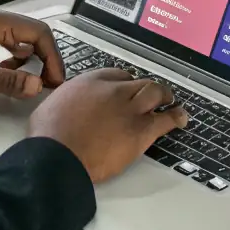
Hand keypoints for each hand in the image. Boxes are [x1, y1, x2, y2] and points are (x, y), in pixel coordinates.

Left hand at [0, 12, 63, 99]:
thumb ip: (6, 81)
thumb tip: (38, 86)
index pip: (39, 32)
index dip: (53, 57)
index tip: (55, 82)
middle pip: (32, 36)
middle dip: (44, 60)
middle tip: (45, 86)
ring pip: (20, 42)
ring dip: (28, 61)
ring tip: (25, 82)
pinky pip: (5, 47)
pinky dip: (13, 61)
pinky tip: (5, 75)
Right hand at [28, 69, 187, 183]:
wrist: (59, 155)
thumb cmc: (49, 136)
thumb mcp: (49, 107)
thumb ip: (65, 103)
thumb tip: (64, 109)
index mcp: (88, 83)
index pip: (114, 74)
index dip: (122, 81)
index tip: (125, 87)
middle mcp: (112, 91)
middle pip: (137, 81)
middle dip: (145, 87)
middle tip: (151, 92)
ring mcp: (129, 109)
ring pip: (154, 94)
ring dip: (163, 96)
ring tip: (169, 100)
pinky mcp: (141, 130)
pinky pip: (165, 120)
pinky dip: (175, 117)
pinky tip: (181, 117)